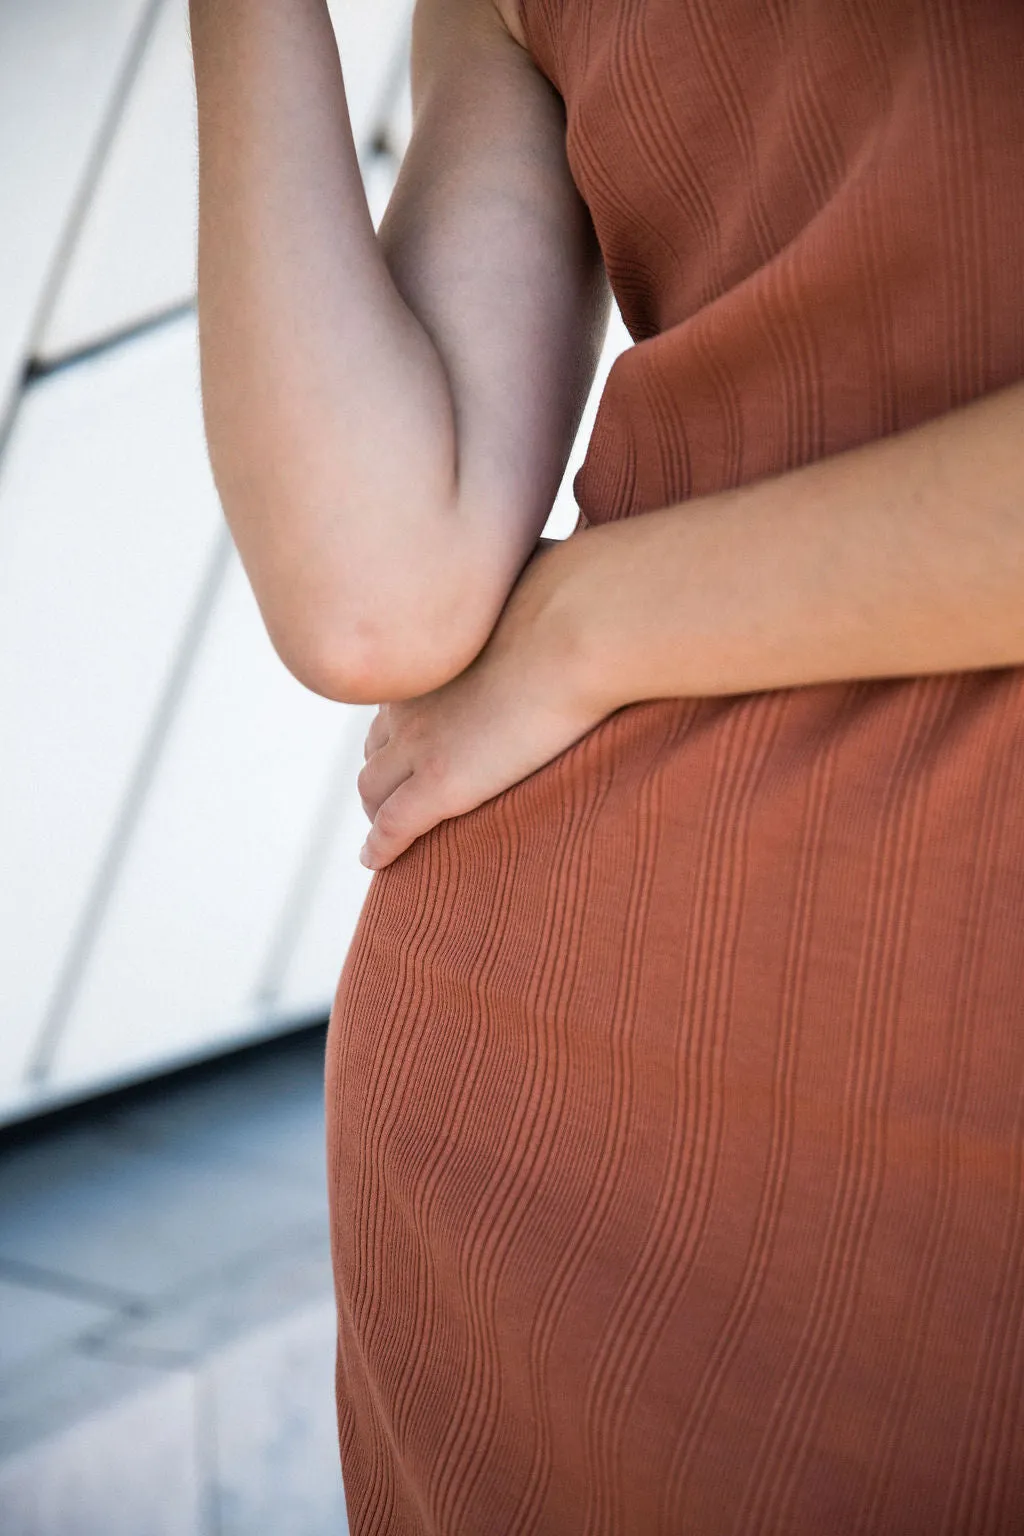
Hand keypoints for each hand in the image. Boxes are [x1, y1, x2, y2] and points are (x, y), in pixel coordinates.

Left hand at [356, 538, 606, 868]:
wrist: (582, 622)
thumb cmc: (578, 590)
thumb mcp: (540, 572)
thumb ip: (533, 579)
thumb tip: (565, 555)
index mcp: (432, 646)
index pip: (400, 689)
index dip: (402, 713)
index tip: (415, 727)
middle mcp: (413, 695)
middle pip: (378, 738)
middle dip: (382, 761)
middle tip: (395, 783)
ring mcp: (422, 742)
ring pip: (375, 785)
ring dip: (377, 806)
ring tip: (386, 826)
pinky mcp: (442, 785)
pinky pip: (395, 825)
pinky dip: (381, 845)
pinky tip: (377, 860)